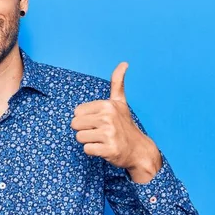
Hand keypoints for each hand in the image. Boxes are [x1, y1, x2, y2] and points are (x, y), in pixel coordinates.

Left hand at [71, 62, 160, 181]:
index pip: (76, 112)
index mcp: (107, 105)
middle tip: (99, 132)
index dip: (85, 119)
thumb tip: (124, 63)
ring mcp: (109, 134)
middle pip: (75, 125)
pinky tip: (104, 148)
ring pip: (79, 137)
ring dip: (89, 141)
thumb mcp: (120, 102)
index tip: (99, 121)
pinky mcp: (109, 149)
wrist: (139, 149)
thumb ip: (117, 83)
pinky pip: (87, 149)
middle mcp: (108, 117)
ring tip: (102, 140)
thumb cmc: (125, 125)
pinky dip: (93, 151)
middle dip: (84, 130)